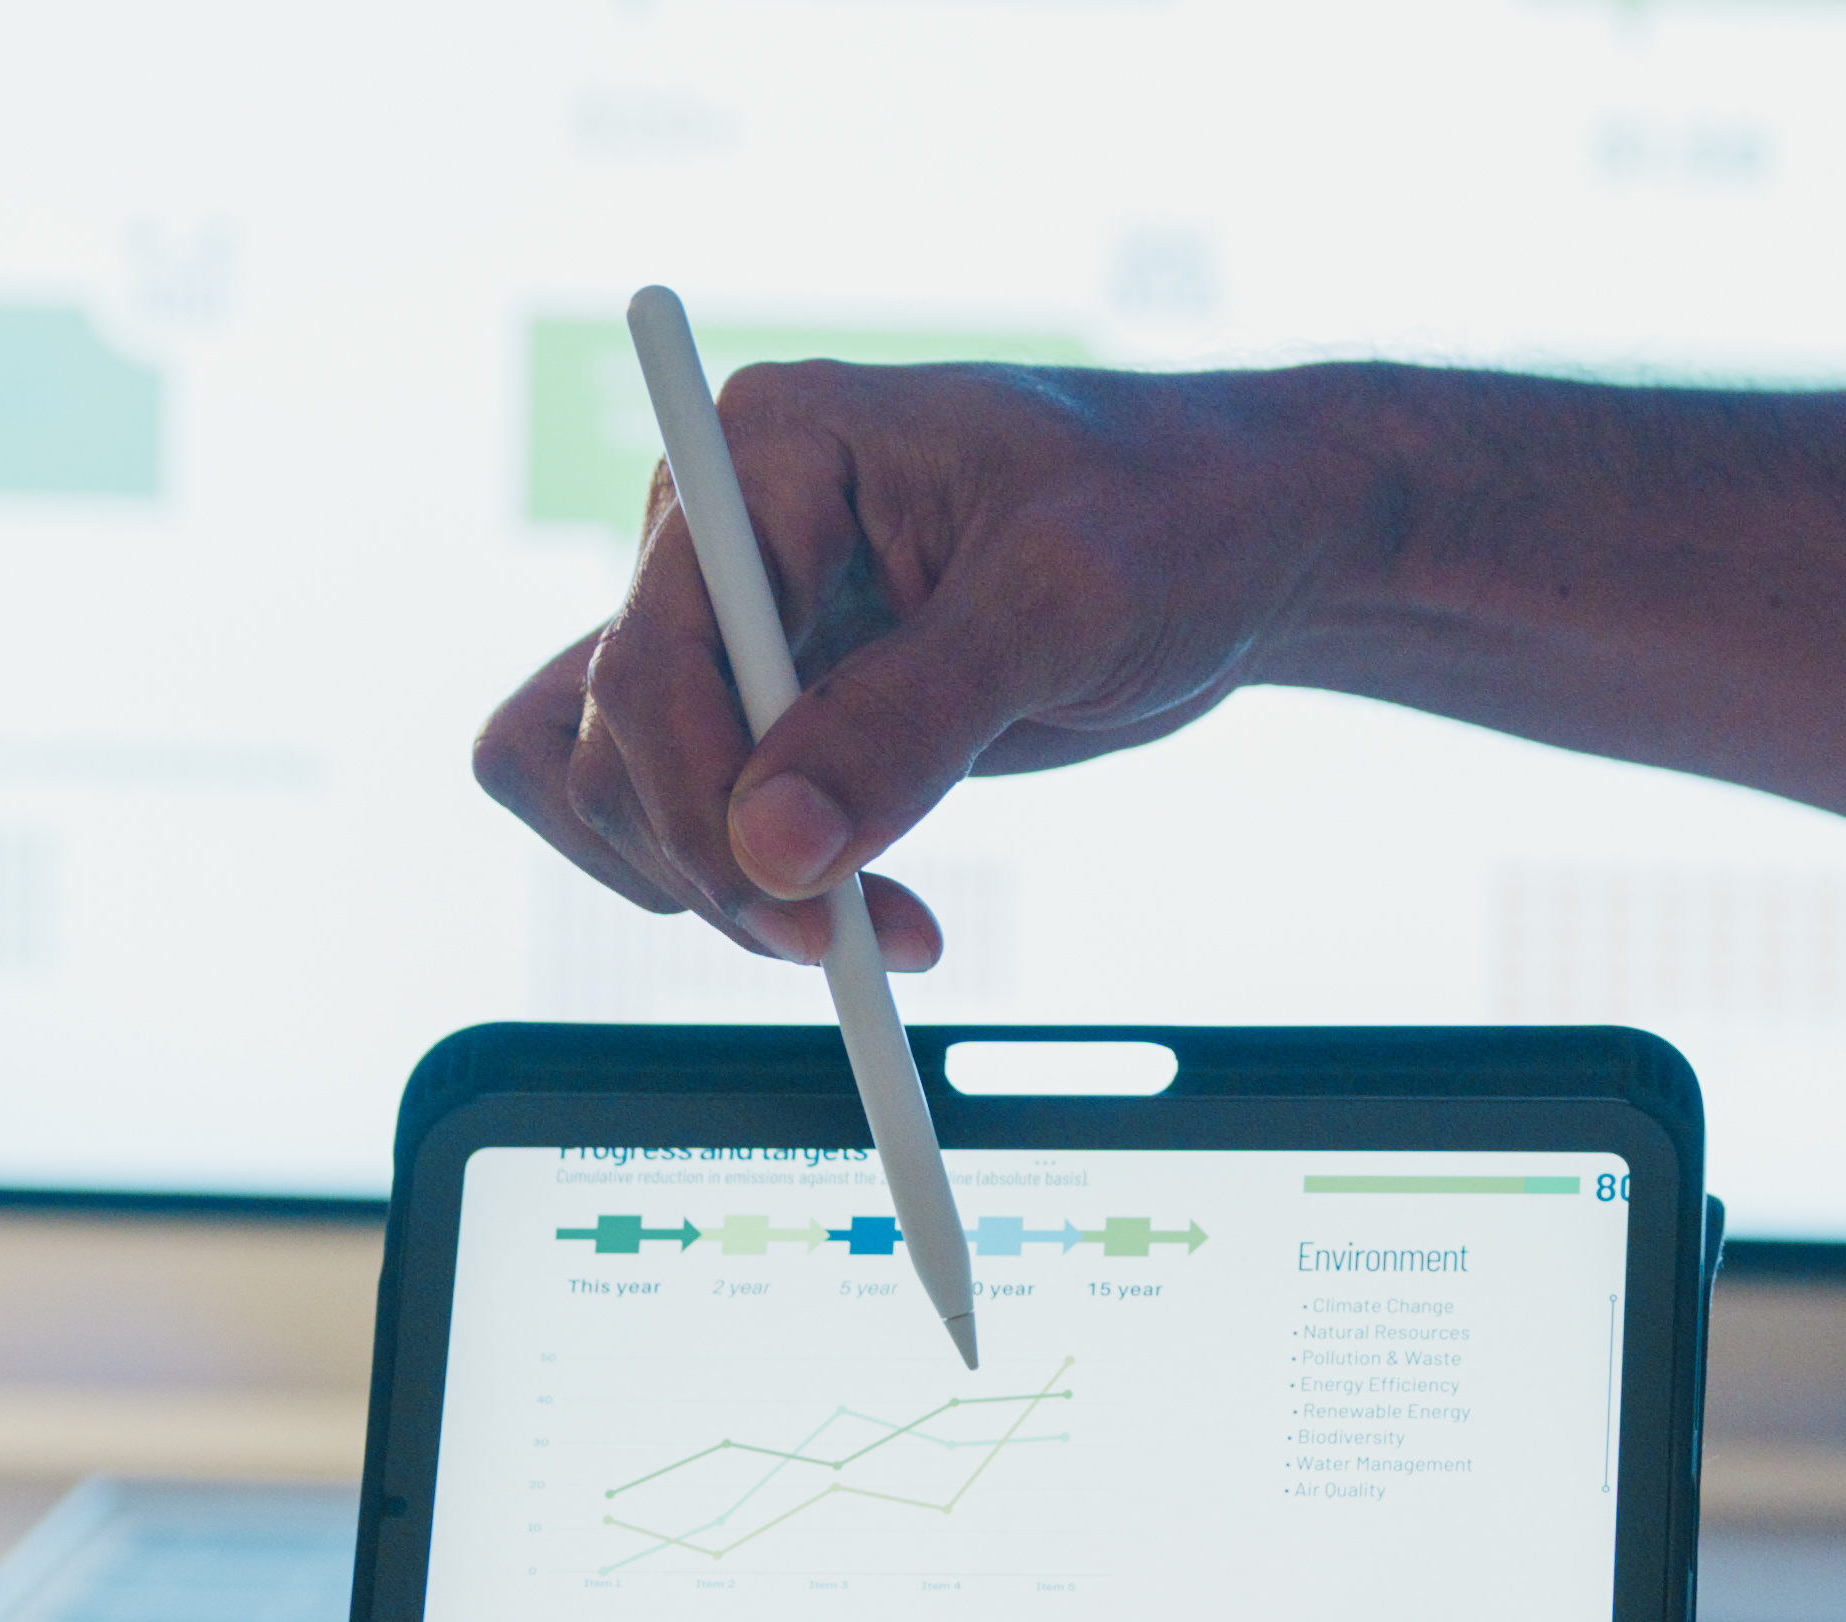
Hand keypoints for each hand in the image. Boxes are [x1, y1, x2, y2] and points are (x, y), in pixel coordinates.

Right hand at [472, 361, 1375, 969]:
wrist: (1237, 540)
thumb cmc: (1170, 521)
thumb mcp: (1061, 607)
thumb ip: (912, 724)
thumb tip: (774, 852)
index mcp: (769, 452)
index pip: (654, 653)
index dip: (701, 796)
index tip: (800, 904)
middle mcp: (718, 531)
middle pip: (609, 735)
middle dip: (717, 861)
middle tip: (855, 945)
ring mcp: (735, 619)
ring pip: (609, 784)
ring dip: (712, 887)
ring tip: (874, 933)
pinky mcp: (770, 700)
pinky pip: (668, 805)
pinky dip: (731, 882)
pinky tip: (848, 915)